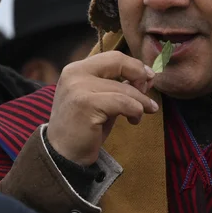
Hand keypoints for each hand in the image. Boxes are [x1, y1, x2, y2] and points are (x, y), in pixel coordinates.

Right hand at [46, 51, 157, 165]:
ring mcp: (79, 87)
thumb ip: (119, 87)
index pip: (112, 57)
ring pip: (124, 88)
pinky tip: (134, 120)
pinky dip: (135, 111)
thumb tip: (148, 77)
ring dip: (141, 102)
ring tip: (144, 113)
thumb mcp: (102, 101)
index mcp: (76, 69)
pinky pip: (123, 103)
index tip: (148, 78)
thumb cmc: (84, 128)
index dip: (134, 65)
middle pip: (118, 63)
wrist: (63, 155)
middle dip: (140, 76)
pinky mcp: (87, 104)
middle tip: (148, 95)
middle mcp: (75, 74)